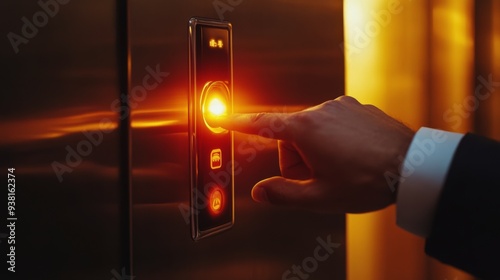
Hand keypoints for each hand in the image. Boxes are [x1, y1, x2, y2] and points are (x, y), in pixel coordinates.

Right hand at [216, 96, 414, 212]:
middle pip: (290, 137)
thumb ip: (283, 194)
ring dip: (317, 150)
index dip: (238, 123)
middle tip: (319, 179)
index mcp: (305, 129)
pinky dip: (335, 140)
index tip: (221, 116)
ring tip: (341, 169)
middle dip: (297, 159)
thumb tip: (259, 192)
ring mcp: (341, 106)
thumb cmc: (367, 181)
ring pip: (313, 130)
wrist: (412, 165)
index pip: (261, 124)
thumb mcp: (320, 197)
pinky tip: (353, 156)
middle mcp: (321, 110)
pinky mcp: (357, 107)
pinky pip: (334, 123)